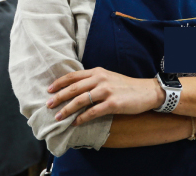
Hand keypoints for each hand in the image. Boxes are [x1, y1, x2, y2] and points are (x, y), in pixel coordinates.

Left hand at [46, 67, 162, 125]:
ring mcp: (106, 91)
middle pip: (74, 88)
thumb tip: (75, 88)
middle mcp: (100, 79)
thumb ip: (93, 80)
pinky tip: (75, 123)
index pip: (73, 76)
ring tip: (58, 117)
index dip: (59, 83)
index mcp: (97, 72)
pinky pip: (93, 112)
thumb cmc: (125, 86)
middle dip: (59, 97)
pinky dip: (82, 118)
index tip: (49, 90)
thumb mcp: (108, 77)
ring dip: (67, 109)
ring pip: (80, 100)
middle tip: (48, 105)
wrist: (147, 91)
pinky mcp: (113, 104)